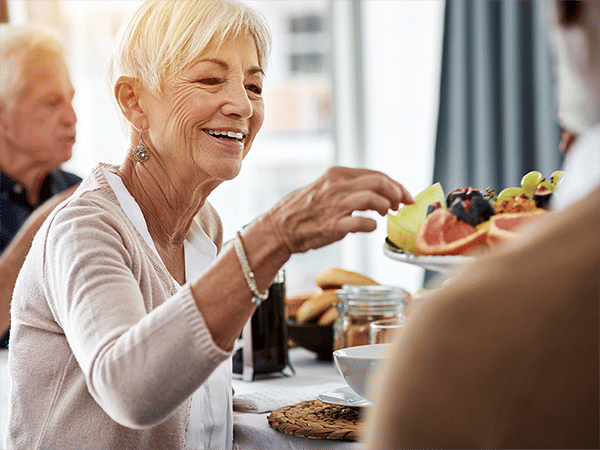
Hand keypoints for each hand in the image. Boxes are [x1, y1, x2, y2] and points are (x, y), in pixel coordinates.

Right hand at [265, 166, 412, 253]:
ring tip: (386, 215)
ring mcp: (335, 205)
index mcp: (337, 175)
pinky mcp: (334, 225)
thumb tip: (376, 192)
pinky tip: (370, 227)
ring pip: (374, 198)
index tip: (404, 195)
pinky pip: (362, 222)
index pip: (376, 174)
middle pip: (379, 182)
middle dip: (398, 193)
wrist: (279, 228)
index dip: (395, 184)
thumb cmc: (303, 211)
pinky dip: (372, 225)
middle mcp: (337, 187)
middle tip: (402, 204)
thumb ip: (348, 187)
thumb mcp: (325, 188)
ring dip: (386, 207)